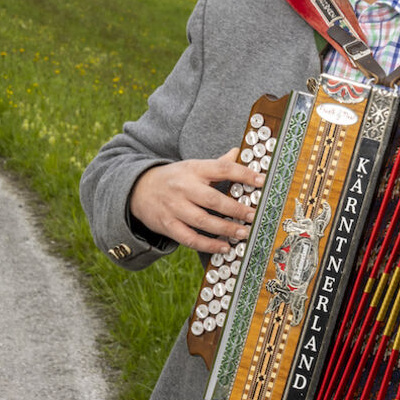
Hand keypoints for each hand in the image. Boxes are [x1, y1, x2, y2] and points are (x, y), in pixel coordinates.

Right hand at [129, 147, 265, 253]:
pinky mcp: (168, 225)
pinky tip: (224, 247)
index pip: (222, 168)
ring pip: (203, 221)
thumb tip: (237, 152)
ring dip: (226, 229)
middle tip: (254, 216)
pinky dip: (208, 245)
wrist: (137, 189)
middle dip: (237, 209)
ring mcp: (175, 207)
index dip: (244, 174)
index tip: (262, 181)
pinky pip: (190, 238)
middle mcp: (184, 187)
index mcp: (193, 169)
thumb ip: (216, 163)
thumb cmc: (173, 178)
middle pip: (214, 199)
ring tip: (243, 233)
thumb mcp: (192, 166)